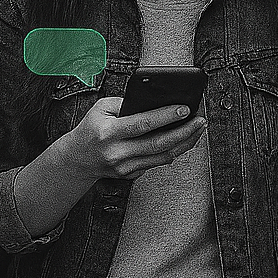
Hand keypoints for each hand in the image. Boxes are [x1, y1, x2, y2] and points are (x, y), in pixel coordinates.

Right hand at [59, 97, 206, 181]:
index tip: (185, 108)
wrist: (77, 159)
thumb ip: (126, 104)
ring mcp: (125, 167)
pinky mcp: (131, 175)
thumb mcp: (101, 109)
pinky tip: (183, 140)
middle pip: (158, 144)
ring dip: (185, 142)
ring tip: (197, 129)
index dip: (166, 116)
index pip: (142, 124)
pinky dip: (172, 150)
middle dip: (184, 131)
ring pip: (163, 156)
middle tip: (200, 120)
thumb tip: (156, 102)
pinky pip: (157, 162)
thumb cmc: (91, 128)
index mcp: (108, 133)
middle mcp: (117, 152)